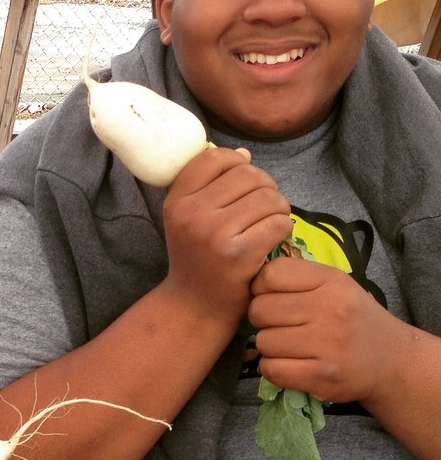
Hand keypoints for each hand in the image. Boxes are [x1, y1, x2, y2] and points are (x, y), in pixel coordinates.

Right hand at [162, 147, 292, 326]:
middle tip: (262, 206)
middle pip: (248, 174)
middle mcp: (192, 214)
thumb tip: (245, 154)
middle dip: (265, 186)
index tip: (242, 182)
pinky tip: (272, 238)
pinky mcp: (240, 254)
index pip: (215, 158)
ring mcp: (215, 234)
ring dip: (278, 207)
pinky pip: (279, 222)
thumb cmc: (196, 257)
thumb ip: (210, 185)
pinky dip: (283, 228)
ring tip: (268, 221)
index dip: (237, 162)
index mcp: (177, 201)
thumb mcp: (187, 218)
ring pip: (269, 197)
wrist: (195, 305)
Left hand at [249, 256, 400, 403]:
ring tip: (290, 346)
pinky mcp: (323, 376)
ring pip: (263, 341)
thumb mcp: (334, 286)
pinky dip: (273, 368)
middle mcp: (331, 309)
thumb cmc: (353, 319)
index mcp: (331, 281)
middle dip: (262, 320)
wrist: (393, 361)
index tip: (272, 298)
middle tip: (280, 326)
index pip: (271, 274)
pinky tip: (290, 364)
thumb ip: (297, 279)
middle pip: (260, 310)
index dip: (260, 287)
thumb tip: (249, 282)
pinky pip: (271, 369)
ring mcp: (328, 345)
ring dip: (269, 347)